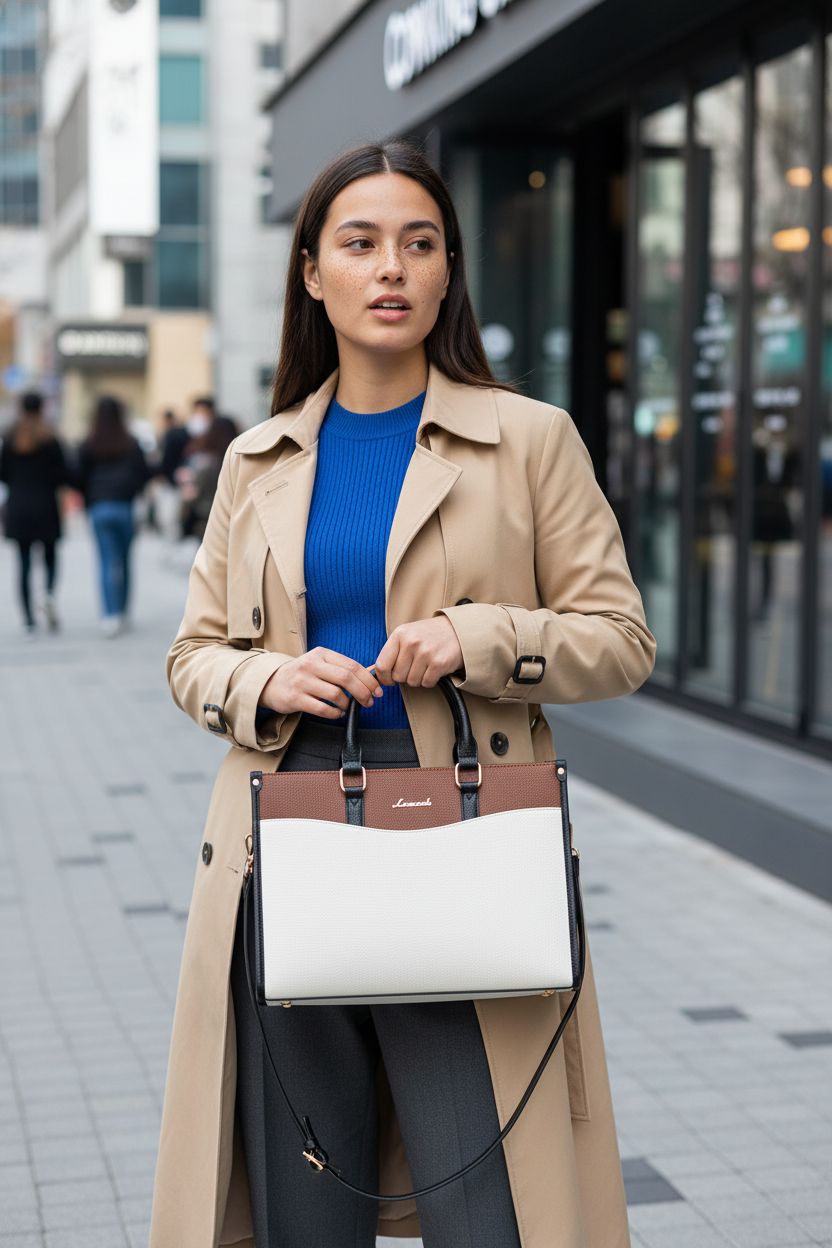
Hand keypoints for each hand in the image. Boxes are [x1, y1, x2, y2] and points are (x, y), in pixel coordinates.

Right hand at [259, 647, 383, 717]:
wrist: (271, 683)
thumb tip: (372, 674)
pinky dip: (335, 713)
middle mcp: (311, 665)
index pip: (352, 665)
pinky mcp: (295, 698)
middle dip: (363, 692)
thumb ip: (343, 668)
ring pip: (335, 694)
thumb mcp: (321, 664)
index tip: (377, 690)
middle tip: (369, 701)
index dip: (368, 679)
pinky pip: (323, 709)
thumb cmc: (302, 674)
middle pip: (346, 678)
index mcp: (321, 654)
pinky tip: (337, 713)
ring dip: (348, 704)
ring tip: (348, 707)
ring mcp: (302, 682)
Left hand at [373, 615, 463, 687]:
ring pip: (412, 682)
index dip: (384, 677)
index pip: (382, 665)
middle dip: (405, 677)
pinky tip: (434, 669)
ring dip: (418, 679)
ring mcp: (425, 652)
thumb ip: (393, 652)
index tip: (389, 680)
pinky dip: (430, 680)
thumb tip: (376, 674)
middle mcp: (411, 642)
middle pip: (397, 676)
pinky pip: (426, 683)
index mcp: (399, 634)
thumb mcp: (408, 635)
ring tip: (425, 666)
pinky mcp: (438, 663)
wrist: (458, 631)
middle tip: (415, 667)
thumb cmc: (429, 635)